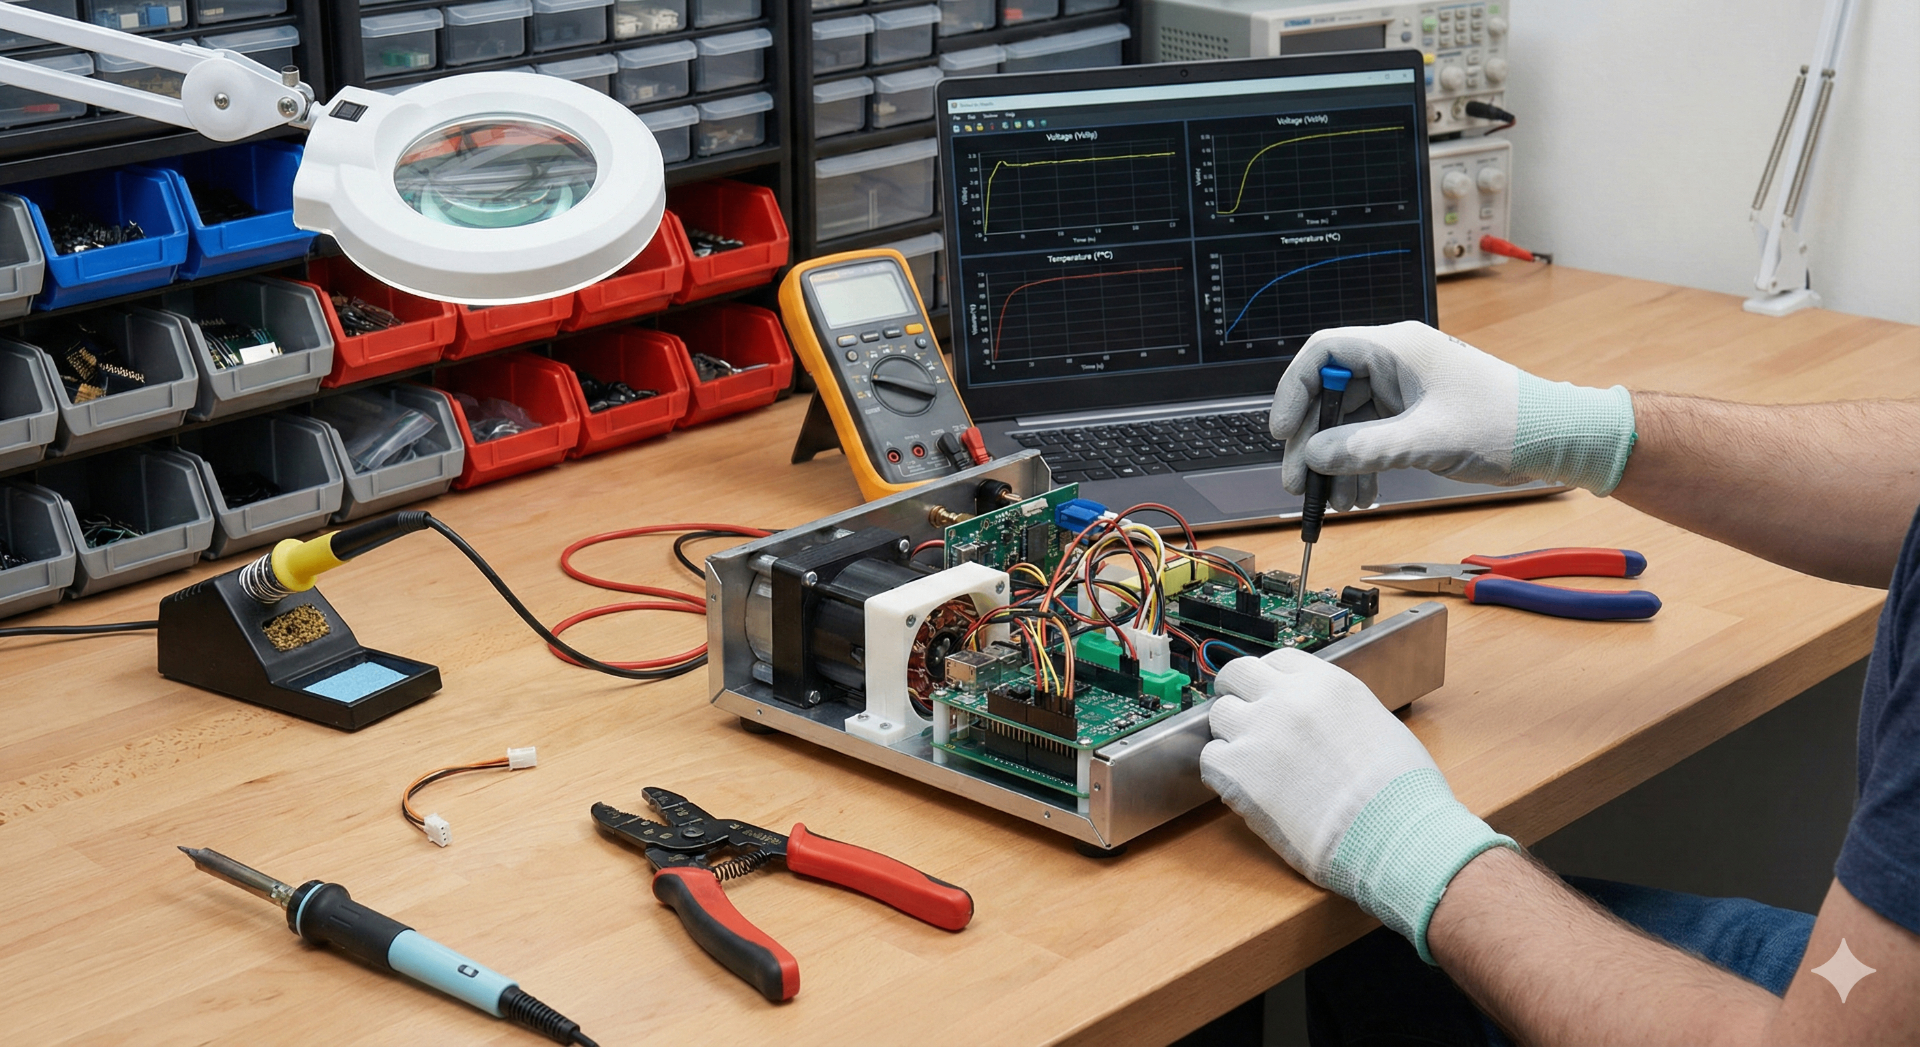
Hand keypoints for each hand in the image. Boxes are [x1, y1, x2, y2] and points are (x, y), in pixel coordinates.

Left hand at [1201, 648, 1514, 961]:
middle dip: (1238, 693)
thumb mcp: (1377, 725)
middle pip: (1237, 674)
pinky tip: (1247, 788)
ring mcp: (1258, 732)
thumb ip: (1336, 711)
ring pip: (1219, 715)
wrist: (1392, 836)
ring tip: (1253, 761)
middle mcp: (1287, 698)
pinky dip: (1223, 771)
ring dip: (1231, 734)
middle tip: (1246, 718)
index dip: (1272, 679)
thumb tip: (1318, 719)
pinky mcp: (1237, 772)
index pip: (1279, 660)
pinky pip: (1211, 759)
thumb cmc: (1401, 793)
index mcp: (1326, 683)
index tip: (1271, 695)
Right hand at [1270, 321, 1636, 509]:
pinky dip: (1361, 464)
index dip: (1294, 390)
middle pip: (1329, 394)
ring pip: (1348, 421)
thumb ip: (1364, 448)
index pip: (1323, 354)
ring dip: (1336, 461)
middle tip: (1301, 482)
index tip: (1283, 432)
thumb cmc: (1506, 425)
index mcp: (1396, 349)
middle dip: (1313, 440)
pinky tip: (1361, 494)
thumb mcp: (1426, 440)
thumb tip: (1314, 457)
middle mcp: (1396, 363)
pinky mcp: (1415, 414)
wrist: (1557, 439)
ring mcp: (1405, 389)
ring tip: (1336, 500)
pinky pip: (1371, 436)